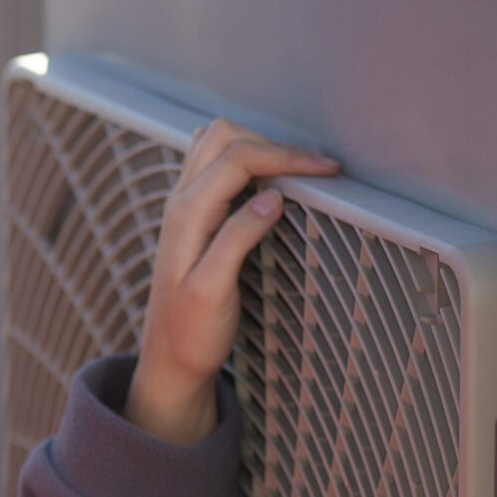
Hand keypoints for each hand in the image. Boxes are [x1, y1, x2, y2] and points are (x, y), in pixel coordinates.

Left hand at [128, 118, 336, 444]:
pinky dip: (245, 159)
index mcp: (186, 215)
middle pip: (226, 136)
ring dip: (259, 147)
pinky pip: (214, 164)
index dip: (287, 156)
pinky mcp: (191, 214)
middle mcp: (179, 201)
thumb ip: (237, 240)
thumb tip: (272, 196)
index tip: (327, 170)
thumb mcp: (213, 292)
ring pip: (217, 143)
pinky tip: (269, 182)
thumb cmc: (191, 333)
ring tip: (297, 172)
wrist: (168, 360)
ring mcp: (182, 204)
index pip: (239, 159)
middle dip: (274, 144)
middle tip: (316, 170)